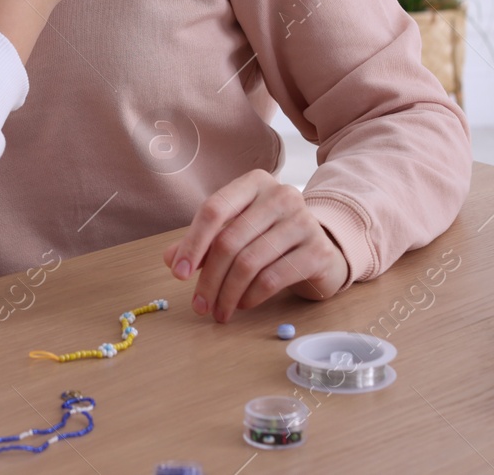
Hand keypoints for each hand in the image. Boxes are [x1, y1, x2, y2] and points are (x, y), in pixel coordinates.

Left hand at [163, 170, 348, 321]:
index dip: (192, 243)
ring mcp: (304, 221)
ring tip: (219, 311)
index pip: (214, 209)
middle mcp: (281, 195)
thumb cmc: (271, 238)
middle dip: (209, 279)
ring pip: (249, 262)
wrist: (323, 250)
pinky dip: (251, 296)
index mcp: (255, 182)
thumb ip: (204, 242)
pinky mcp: (318, 251)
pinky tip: (243, 304)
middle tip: (199, 305)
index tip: (178, 274)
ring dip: (228, 293)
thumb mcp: (236, 232)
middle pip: (229, 240)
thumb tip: (171, 259)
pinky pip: (273, 278)